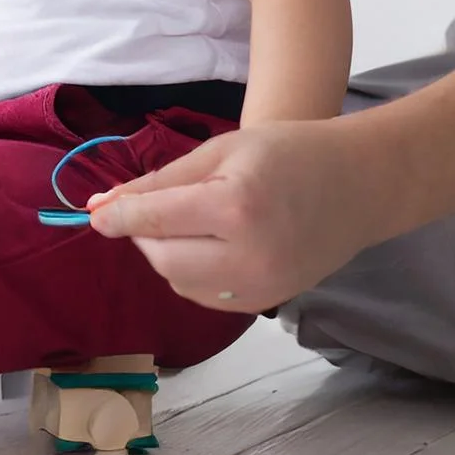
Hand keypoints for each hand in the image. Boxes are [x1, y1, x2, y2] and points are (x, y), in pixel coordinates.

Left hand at [86, 121, 376, 312]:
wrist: (358, 185)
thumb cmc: (291, 152)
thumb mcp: (222, 150)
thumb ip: (160, 181)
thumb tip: (101, 207)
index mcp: (236, 206)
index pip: (155, 220)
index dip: (118, 217)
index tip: (95, 214)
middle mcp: (248, 255)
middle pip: (162, 258)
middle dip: (143, 235)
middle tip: (147, 211)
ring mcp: (261, 287)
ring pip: (179, 282)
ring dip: (165, 255)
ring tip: (184, 223)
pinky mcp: (266, 304)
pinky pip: (204, 297)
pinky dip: (190, 273)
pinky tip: (206, 244)